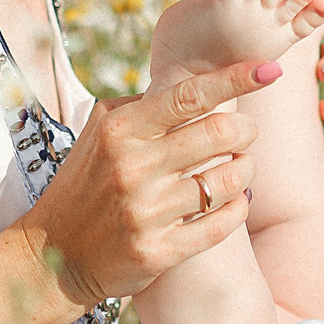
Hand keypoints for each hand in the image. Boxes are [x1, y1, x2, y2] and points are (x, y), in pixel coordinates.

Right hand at [15, 59, 278, 305]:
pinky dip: (238, 209)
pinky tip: (236, 201)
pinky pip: (220, 224)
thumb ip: (144, 106)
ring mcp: (146, 211)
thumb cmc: (86, 183)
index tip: (269, 69)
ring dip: (245, 170)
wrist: (54, 253)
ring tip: (240, 167)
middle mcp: (133, 168)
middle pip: (219, 134)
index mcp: (120, 130)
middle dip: (247, 131)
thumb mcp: (102, 133)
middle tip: (247, 134)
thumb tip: (199, 83)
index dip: (236, 79)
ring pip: (228, 181)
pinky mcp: (158, 251)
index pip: (190, 95)